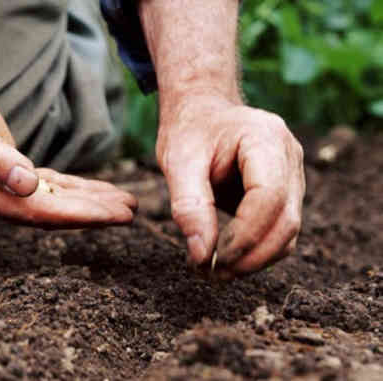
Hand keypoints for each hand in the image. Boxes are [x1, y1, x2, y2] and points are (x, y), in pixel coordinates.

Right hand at [0, 61, 136, 227]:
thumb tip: (27, 186)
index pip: (38, 212)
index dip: (79, 215)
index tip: (114, 216)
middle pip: (50, 213)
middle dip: (91, 213)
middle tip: (130, 211)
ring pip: (52, 201)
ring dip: (88, 202)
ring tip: (124, 202)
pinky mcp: (9, 173)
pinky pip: (47, 187)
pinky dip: (73, 189)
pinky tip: (96, 190)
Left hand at [156, 94, 304, 278]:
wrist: (203, 113)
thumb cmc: (190, 131)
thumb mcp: (178, 160)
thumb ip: (189, 206)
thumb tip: (200, 255)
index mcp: (266, 139)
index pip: (269, 197)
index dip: (243, 236)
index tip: (210, 259)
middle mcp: (290, 157)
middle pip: (286, 221)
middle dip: (250, 256)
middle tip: (211, 275)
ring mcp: (294, 176)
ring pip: (288, 233)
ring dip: (254, 260)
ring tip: (213, 272)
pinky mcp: (287, 194)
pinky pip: (280, 232)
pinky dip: (256, 252)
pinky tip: (225, 259)